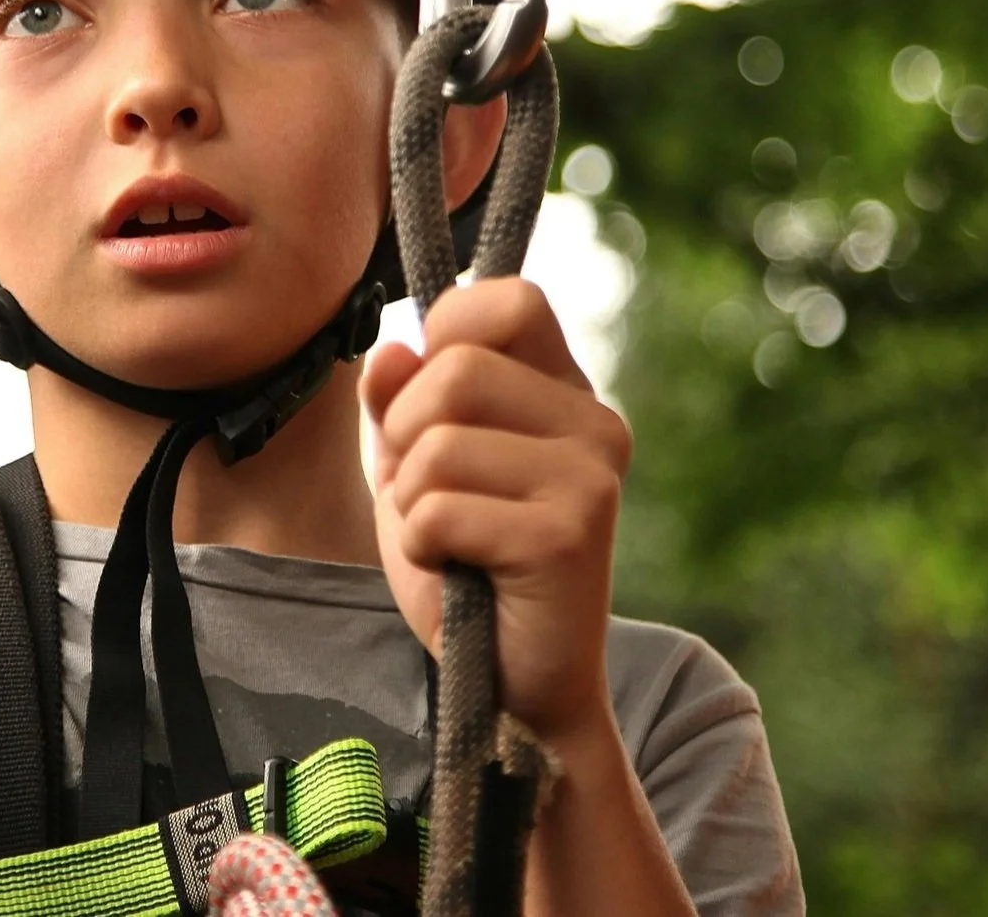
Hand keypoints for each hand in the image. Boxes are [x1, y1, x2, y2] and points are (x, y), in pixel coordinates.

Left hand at [362, 278, 629, 744]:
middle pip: (456, 368)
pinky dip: (423, 546)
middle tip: (430, 496)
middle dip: (407, 435)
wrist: (517, 688)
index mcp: (565, 393)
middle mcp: (594, 422)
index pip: (510, 300)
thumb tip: (394, 348)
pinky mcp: (569, 534)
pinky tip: (460, 573)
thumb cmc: (467, 568)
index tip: (429, 399)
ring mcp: (589, 477)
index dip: (447, 333)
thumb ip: (399, 402)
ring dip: (412, 502)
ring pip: (439, 442)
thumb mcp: (416, 469)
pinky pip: (439, 509)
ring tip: (449, 541)